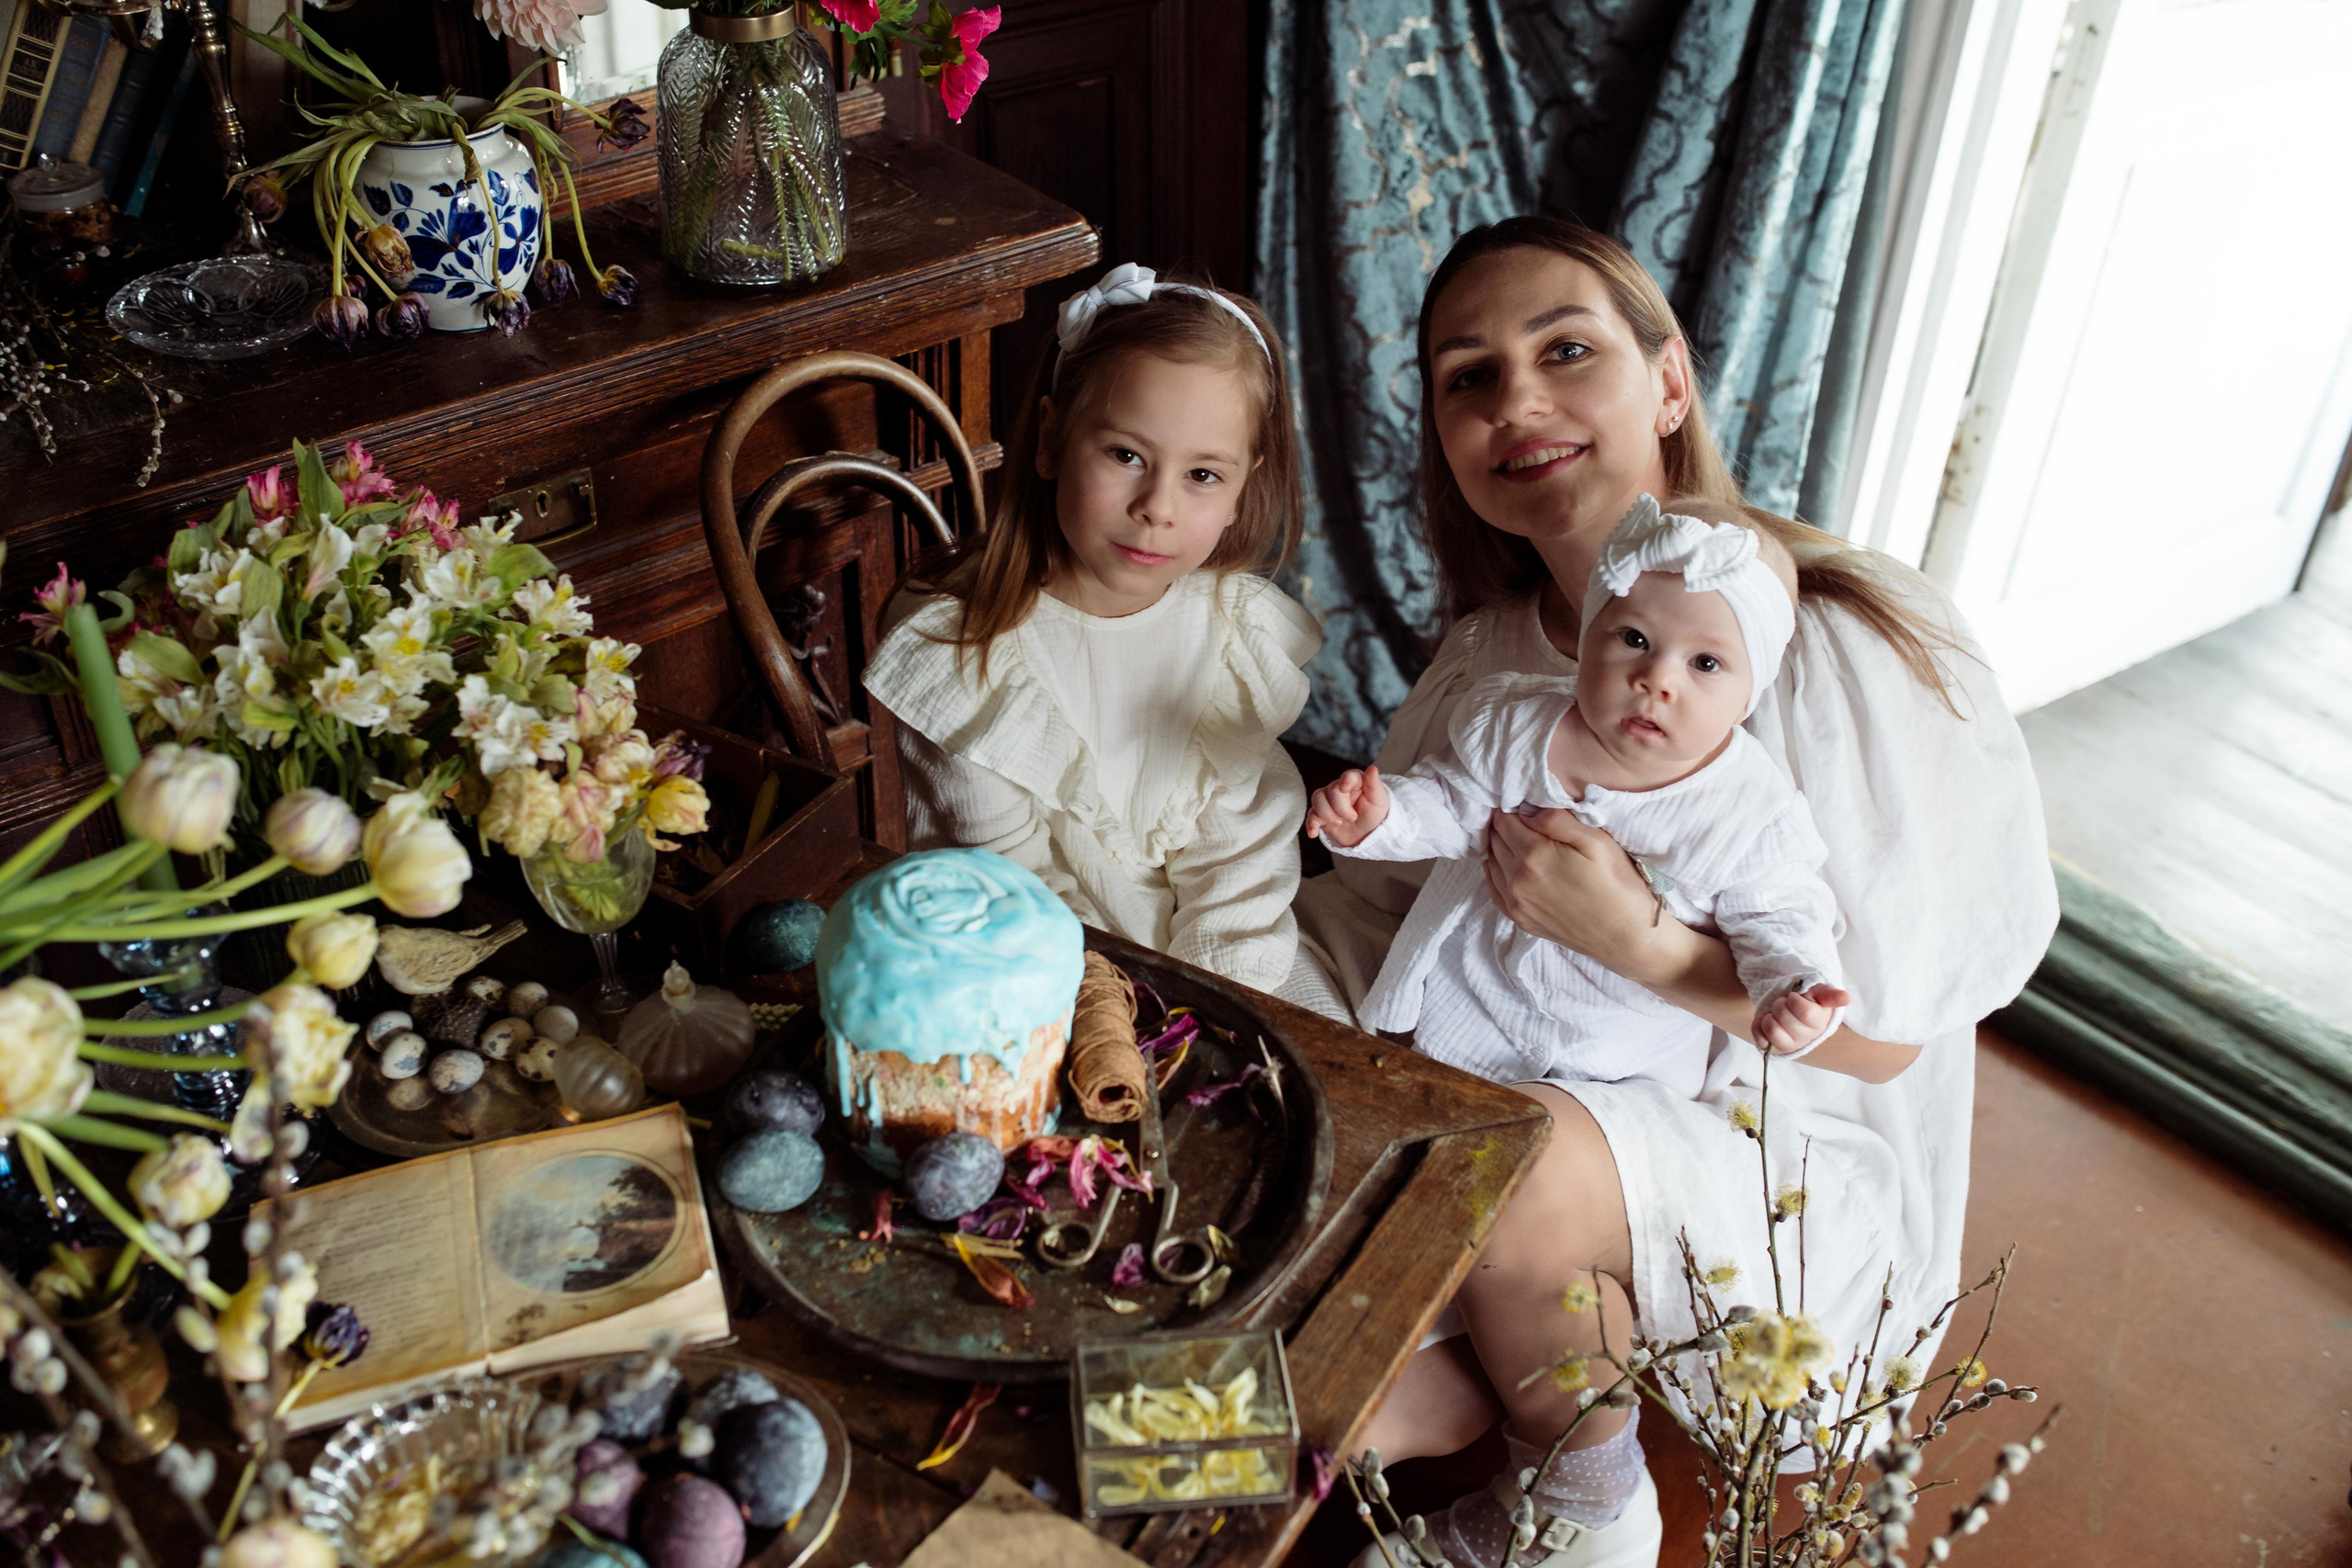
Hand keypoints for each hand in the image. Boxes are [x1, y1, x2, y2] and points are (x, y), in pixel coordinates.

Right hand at [1306, 766, 1388, 847]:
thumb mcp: (1379, 800)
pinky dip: (1311, 824)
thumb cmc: (1374, 814)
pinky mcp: (1321, 814)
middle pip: (1331, 791)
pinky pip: (1311, 815)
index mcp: (1355, 781)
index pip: (1348, 776)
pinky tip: (1314, 832)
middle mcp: (1339, 788)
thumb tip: (1372, 768)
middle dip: (1341, 808)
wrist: (1366, 834)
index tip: (1345, 789)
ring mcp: (1328, 800)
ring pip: (1317, 799)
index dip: (1345, 781)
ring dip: (1327, 814)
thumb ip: (1374, 784)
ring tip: (1340, 823)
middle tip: (1353, 818)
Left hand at [1484, 808, 1666, 979]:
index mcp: (1534, 856)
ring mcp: (1515, 903)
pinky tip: (1513, 865)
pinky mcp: (1520, 919)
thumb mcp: (1597, 842)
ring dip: (1500, 847)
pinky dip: (1498, 871)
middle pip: (1495, 839)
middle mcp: (1516, 880)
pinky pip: (1494, 888)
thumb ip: (1558, 820)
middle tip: (1523, 818)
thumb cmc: (1619, 886)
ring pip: (1491, 862)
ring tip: (1521, 839)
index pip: (1505, 820)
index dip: (1513, 807)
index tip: (1524, 803)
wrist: (1626, 938)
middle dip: (1505, 825)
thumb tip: (1528, 810)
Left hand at [1754, 982, 1853, 1055]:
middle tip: (1783, 1003)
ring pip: (1773, 1033)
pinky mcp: (1773, 1050)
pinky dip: (1758, 1026)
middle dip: (1779, 1005)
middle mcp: (1805, 1037)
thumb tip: (1847, 997)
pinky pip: (1760, 1040)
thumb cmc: (1809, 1003)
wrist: (1794, 1014)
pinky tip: (1765, 1020)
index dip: (1794, 1000)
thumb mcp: (1820, 995)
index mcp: (1818, 1023)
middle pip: (1785, 1019)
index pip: (1805, 1012)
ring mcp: (1789, 1045)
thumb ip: (1831, 995)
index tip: (1793, 997)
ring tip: (1774, 1014)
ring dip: (1769, 1018)